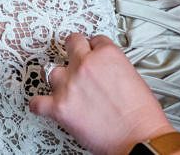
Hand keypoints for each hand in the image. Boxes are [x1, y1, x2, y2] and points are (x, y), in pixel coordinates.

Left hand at [29, 34, 179, 154]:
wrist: (139, 138)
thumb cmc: (141, 115)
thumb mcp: (133, 77)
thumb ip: (113, 67)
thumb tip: (105, 72)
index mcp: (107, 55)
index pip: (94, 40)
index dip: (94, 49)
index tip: (92, 54)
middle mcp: (86, 65)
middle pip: (71, 44)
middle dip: (74, 52)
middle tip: (75, 61)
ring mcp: (70, 85)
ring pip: (53, 71)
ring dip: (60, 80)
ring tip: (66, 89)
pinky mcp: (60, 107)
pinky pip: (38, 102)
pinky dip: (39, 104)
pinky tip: (43, 105)